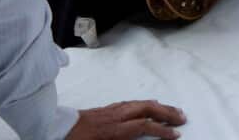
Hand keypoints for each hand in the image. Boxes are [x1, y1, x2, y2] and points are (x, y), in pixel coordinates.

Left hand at [67, 100, 186, 139]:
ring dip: (159, 106)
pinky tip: (150, 104)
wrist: (56, 128)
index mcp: (114, 129)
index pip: (144, 126)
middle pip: (147, 109)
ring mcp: (111, 110)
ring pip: (140, 103)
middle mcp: (115, 116)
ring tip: (173, 110)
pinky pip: (131, 102)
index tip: (176, 135)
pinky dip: (145, 103)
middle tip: (182, 117)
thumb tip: (138, 135)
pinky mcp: (106, 108)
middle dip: (167, 112)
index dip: (162, 130)